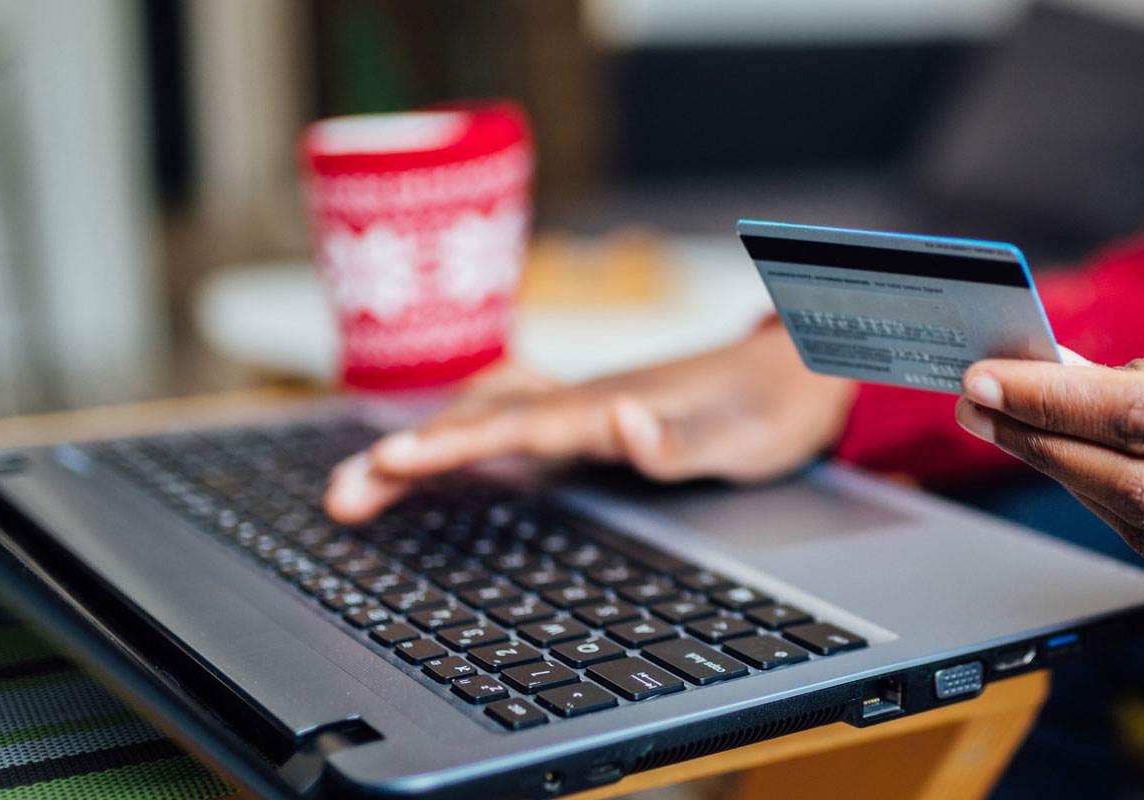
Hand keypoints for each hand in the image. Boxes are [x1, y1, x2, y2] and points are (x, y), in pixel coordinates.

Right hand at [325, 322, 855, 522]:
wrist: (802, 364)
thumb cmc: (771, 407)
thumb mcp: (740, 439)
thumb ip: (679, 440)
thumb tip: (624, 423)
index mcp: (609, 406)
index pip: (514, 428)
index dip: (450, 447)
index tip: (389, 463)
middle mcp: (587, 398)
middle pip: (481, 421)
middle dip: (408, 457)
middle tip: (341, 498)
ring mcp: (587, 401)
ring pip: (489, 412)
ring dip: (428, 441)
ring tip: (367, 478)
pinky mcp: (596, 410)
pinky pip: (515, 412)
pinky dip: (467, 423)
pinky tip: (445, 439)